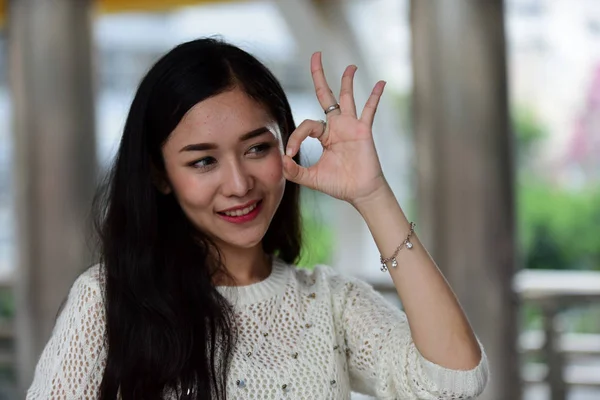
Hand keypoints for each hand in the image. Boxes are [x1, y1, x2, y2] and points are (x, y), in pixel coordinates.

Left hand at [282, 52, 387, 205]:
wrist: (359, 193)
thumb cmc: (338, 184)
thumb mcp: (310, 178)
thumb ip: (294, 171)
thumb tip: (282, 160)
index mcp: (324, 135)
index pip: (306, 125)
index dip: (295, 137)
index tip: (291, 154)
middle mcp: (336, 126)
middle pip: (326, 95)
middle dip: (319, 75)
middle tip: (316, 54)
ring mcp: (350, 126)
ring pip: (347, 97)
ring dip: (347, 80)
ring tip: (350, 66)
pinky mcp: (363, 131)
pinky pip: (369, 110)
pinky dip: (375, 96)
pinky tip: (380, 83)